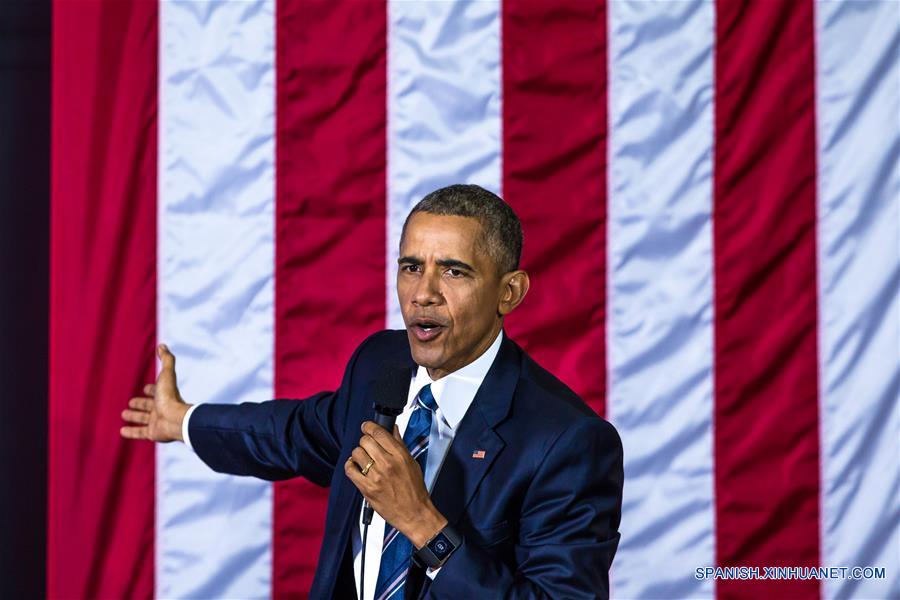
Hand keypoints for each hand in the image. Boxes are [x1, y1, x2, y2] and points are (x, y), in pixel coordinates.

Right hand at [120, 344, 191, 442]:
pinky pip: (140, 433)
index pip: (157, 391)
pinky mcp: (153, 433)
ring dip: (134, 417)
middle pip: (149, 406)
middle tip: (131, 402)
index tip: (146, 388)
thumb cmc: (170, 397)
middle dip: (140, 403)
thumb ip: (166, 359)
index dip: (152, 390)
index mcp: (165, 395)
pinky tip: (122, 431)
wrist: (175, 420)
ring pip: (144, 419)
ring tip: (124, 414)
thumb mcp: (166, 374)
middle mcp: (162, 408)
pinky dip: (131, 432)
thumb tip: (162, 345)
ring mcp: (158, 422)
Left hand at [345, 421, 447, 547]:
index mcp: (399, 456)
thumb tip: (393, 430)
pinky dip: (350, 465)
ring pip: (357, 453)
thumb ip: (400, 445)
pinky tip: (355, 466)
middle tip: (367, 445)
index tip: (367, 426)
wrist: (414, 513)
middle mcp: (387, 464)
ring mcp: (376, 476)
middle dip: (365, 441)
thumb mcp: (411, 463)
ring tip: (363, 458)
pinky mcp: (367, 488)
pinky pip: (350, 470)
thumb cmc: (415, 491)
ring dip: (358, 453)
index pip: (378, 432)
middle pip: (365, 441)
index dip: (369, 426)